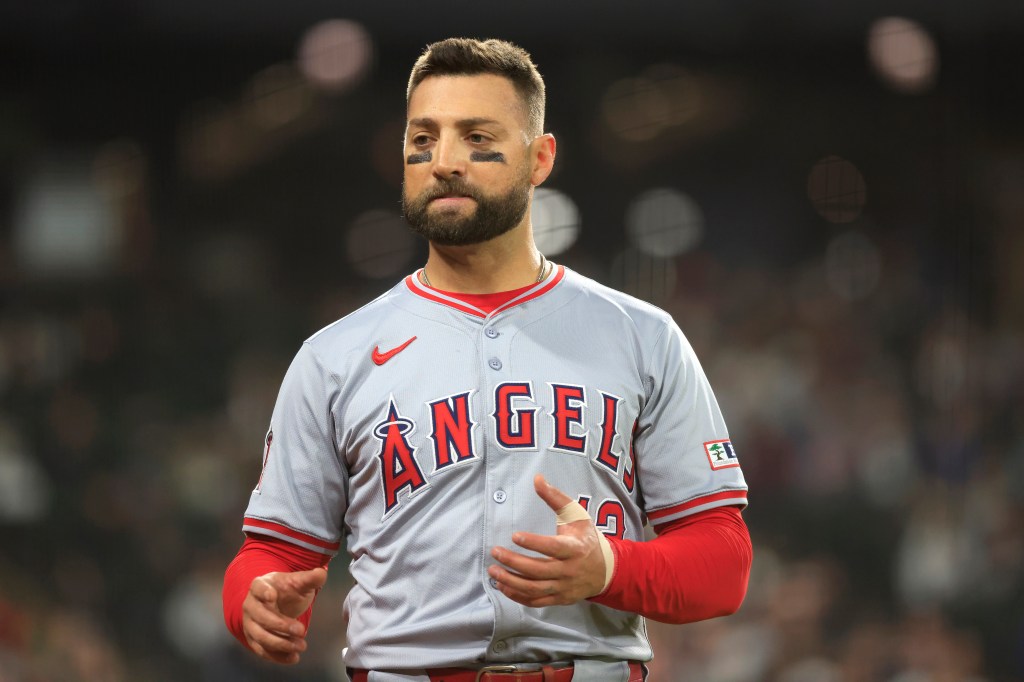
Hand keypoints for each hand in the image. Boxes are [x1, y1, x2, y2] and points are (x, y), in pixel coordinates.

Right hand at [242, 567, 326, 663]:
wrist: (279, 601)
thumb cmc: (287, 589)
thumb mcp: (299, 582)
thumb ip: (310, 578)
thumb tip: (322, 573)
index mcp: (260, 585)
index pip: (258, 587)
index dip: (263, 592)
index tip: (272, 595)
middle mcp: (250, 605)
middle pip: (261, 616)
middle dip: (281, 625)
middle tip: (301, 630)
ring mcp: (250, 623)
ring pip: (260, 636)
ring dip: (281, 643)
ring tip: (301, 646)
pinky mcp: (253, 639)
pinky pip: (262, 650)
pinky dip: (277, 656)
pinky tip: (293, 658)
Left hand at [488, 474, 608, 606]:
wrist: (605, 570)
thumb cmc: (586, 538)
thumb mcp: (576, 515)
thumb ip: (555, 497)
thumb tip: (537, 478)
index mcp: (574, 549)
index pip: (552, 547)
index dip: (533, 543)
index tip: (514, 536)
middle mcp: (569, 571)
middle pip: (538, 570)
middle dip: (514, 562)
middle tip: (495, 552)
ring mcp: (563, 588)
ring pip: (534, 589)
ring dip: (511, 581)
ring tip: (493, 570)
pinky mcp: (559, 599)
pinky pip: (536, 601)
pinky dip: (517, 596)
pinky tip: (503, 586)